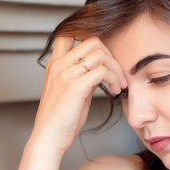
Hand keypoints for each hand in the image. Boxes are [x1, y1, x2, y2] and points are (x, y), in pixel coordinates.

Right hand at [31, 36, 127, 152]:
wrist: (49, 137)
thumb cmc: (61, 118)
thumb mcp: (71, 91)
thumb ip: (83, 76)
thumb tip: (102, 70)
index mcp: (55, 63)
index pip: (69, 32)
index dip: (90, 36)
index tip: (104, 55)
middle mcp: (59, 64)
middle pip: (92, 40)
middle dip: (111, 55)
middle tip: (118, 74)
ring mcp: (66, 74)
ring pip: (100, 54)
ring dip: (116, 69)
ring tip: (120, 85)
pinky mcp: (75, 86)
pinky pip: (102, 71)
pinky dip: (114, 79)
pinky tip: (115, 91)